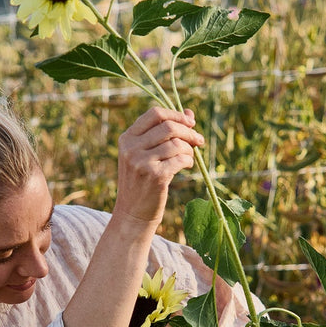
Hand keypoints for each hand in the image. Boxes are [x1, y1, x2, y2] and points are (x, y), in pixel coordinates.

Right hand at [112, 107, 203, 230]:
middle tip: (199, 140)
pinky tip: (187, 165)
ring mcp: (142, 162)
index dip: (176, 115)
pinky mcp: (155, 176)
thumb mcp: (146, 154)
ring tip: (190, 157)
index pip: (154, 114)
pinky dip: (188, 160)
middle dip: (189, 132)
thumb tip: (190, 113)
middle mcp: (131, 148)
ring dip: (190, 149)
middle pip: (168, 127)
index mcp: (127, 138)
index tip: (190, 122)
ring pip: (177, 143)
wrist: (133, 213)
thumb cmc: (142, 181)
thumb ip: (165, 132)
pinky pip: (181, 159)